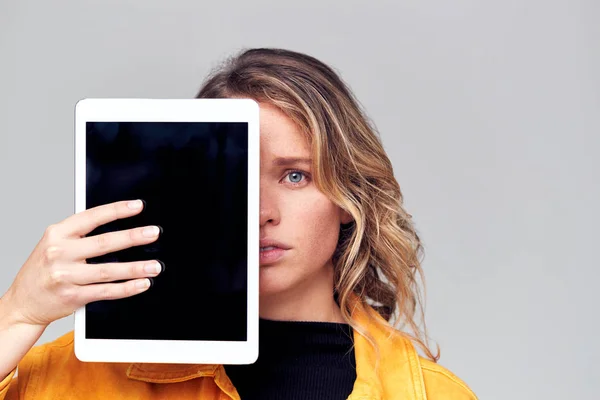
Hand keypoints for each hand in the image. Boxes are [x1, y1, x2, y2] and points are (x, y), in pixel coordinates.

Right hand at [3, 199, 162, 327]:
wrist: (23, 302)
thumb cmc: (44, 269)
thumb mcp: (54, 243)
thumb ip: (79, 233)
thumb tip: (117, 222)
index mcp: (57, 233)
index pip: (92, 217)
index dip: (117, 210)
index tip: (138, 206)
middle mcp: (59, 253)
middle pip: (104, 243)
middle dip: (133, 237)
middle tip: (153, 233)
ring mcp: (65, 276)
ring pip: (108, 270)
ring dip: (136, 268)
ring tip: (155, 265)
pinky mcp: (72, 297)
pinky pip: (106, 291)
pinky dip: (127, 288)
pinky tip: (142, 283)